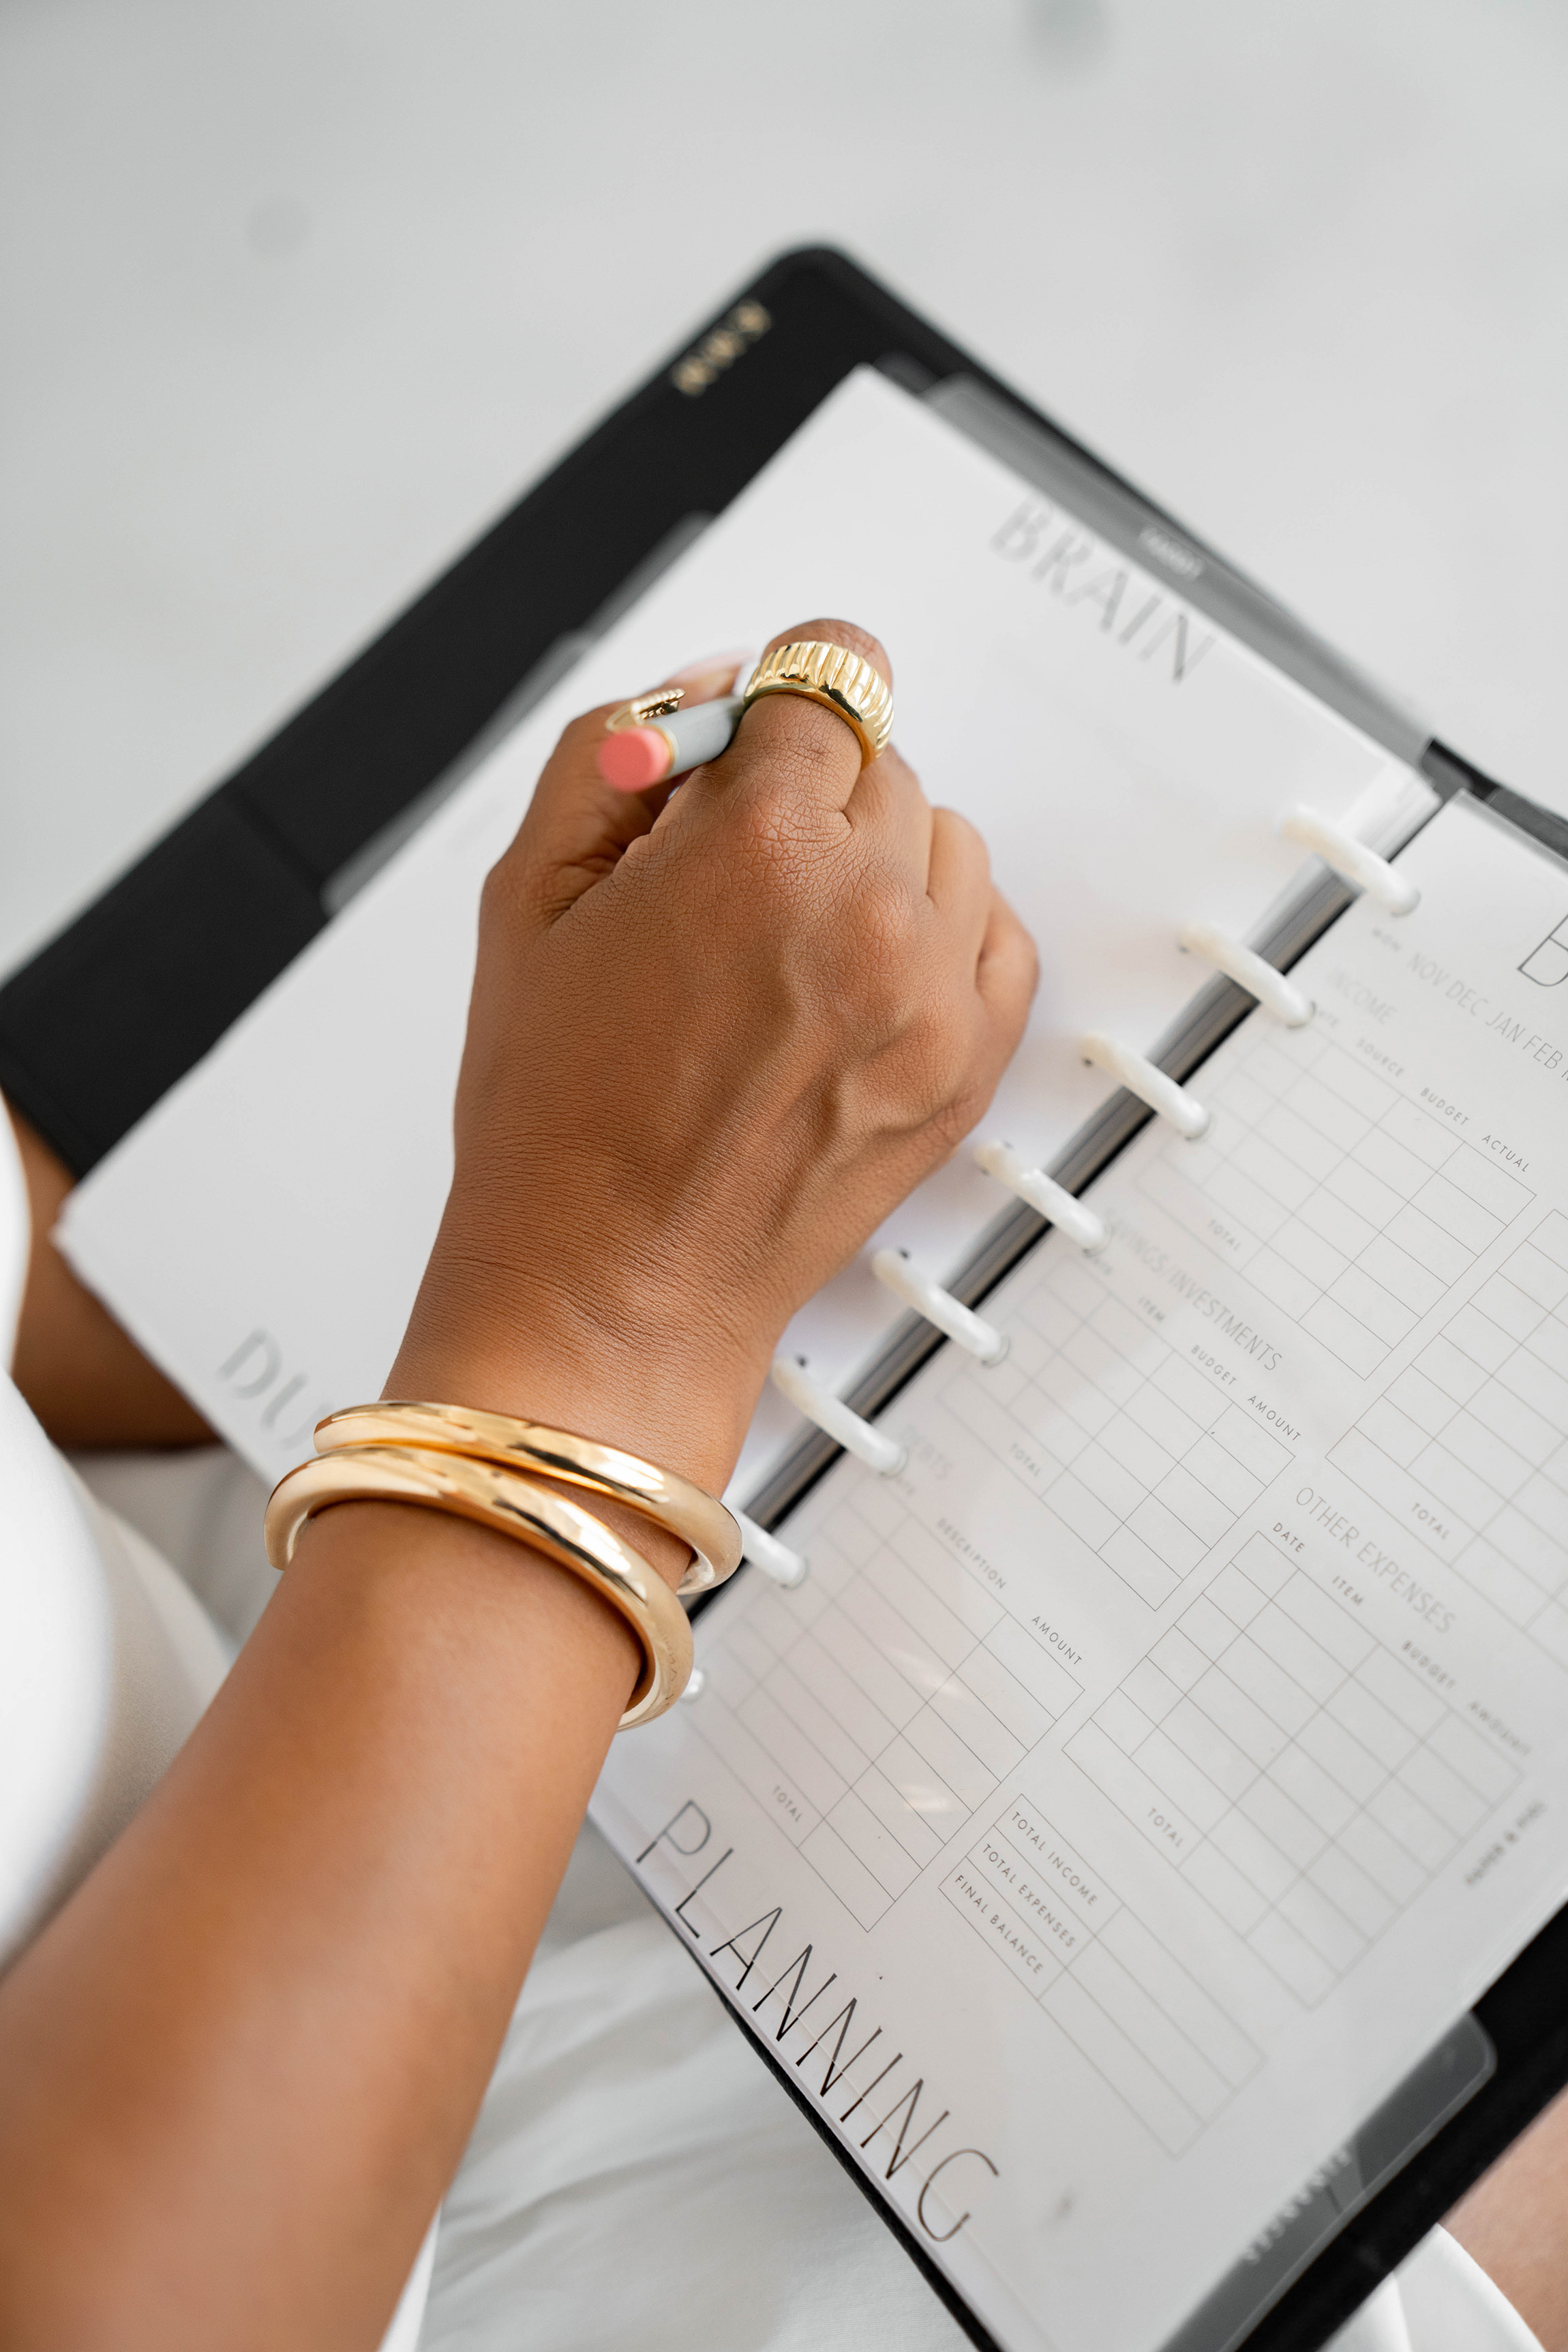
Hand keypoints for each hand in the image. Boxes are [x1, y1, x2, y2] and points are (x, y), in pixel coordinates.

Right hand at [391, 620, 1036, 1493]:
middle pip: (880, 758)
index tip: (747, 740)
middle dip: (804, 794)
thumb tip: (706, 689)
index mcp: (755, 847)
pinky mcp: (968, 1063)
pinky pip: (996, 930)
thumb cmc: (559, 1119)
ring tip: (785, 940)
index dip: (769, 704)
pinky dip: (936, 931)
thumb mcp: (529, 895)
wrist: (612, 1284)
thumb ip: (616, 752)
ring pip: (944, 839)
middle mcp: (865, 909)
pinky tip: (855, 972)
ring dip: (876, 859)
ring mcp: (931, 993)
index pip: (824, 677)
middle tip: (725, 876)